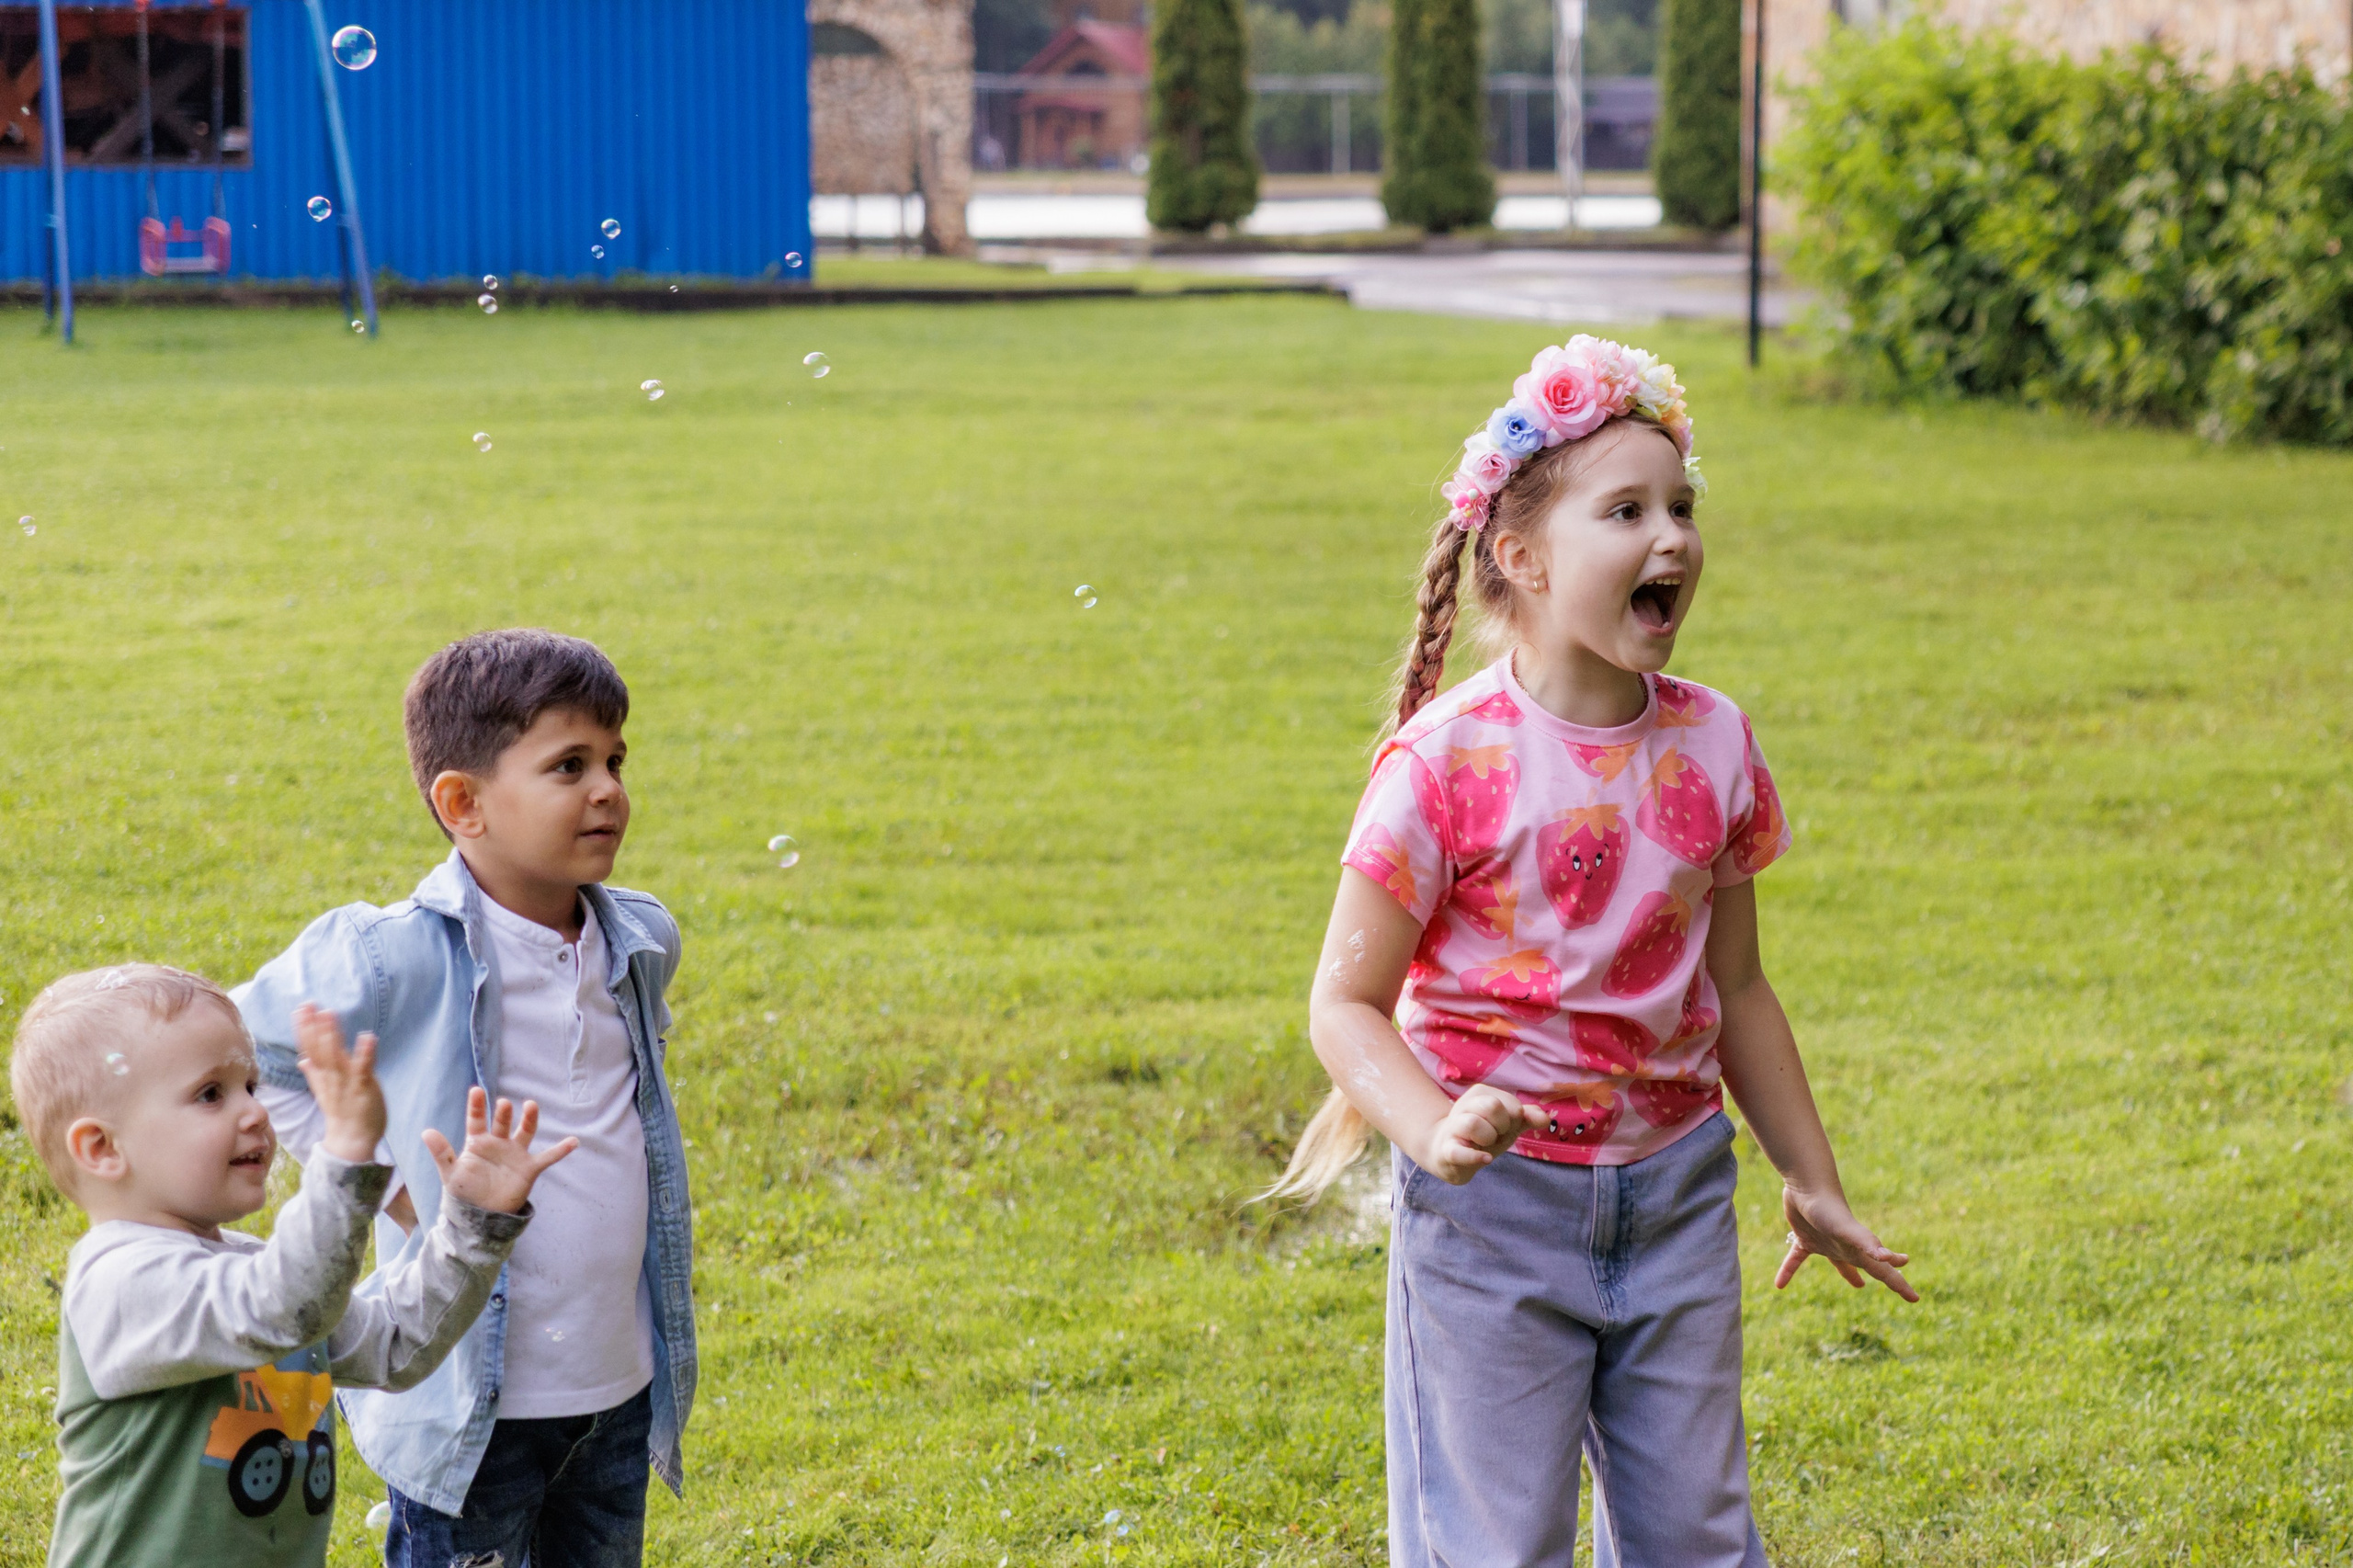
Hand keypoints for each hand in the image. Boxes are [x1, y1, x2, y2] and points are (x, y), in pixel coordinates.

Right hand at [294, 1004, 386, 1165]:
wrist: (352, 1142)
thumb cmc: (343, 1113)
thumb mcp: (326, 1091)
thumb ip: (316, 1073)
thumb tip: (304, 1060)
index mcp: (323, 1076)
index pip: (310, 1049)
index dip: (305, 1029)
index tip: (300, 1009)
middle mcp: (331, 1078)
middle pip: (319, 1050)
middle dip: (313, 1027)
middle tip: (308, 1005)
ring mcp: (346, 1084)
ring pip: (335, 1058)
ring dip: (332, 1036)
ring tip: (329, 1014)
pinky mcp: (364, 1089)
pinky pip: (363, 1070)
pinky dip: (365, 1053)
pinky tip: (368, 1036)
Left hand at [421, 1088, 576, 1215]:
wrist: (482, 1216)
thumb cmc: (465, 1192)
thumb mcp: (450, 1173)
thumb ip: (442, 1152)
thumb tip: (426, 1131)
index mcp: (478, 1142)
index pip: (477, 1120)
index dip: (477, 1106)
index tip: (476, 1090)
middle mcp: (499, 1143)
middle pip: (503, 1123)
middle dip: (504, 1113)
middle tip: (503, 1104)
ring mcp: (516, 1154)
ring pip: (525, 1132)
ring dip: (529, 1119)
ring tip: (531, 1105)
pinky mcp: (529, 1168)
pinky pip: (548, 1157)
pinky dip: (561, 1150)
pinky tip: (573, 1141)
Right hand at [1421, 1085, 1544, 1184]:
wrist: (1446, 1153)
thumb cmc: (1481, 1135)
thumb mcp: (1507, 1124)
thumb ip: (1527, 1118)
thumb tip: (1545, 1119)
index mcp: (1481, 1094)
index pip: (1512, 1104)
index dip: (1515, 1121)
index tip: (1504, 1128)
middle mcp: (1464, 1105)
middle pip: (1492, 1106)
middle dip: (1502, 1126)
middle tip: (1495, 1135)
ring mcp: (1453, 1127)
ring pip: (1473, 1123)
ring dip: (1487, 1138)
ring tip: (1484, 1145)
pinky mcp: (1446, 1150)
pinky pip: (1459, 1151)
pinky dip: (1474, 1156)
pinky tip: (1486, 1158)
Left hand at [1777, 1185, 1917, 1301]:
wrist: (1806, 1183)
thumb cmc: (1829, 1208)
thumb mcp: (1849, 1231)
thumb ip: (1868, 1243)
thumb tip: (1890, 1259)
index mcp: (1860, 1250)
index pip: (1885, 1272)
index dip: (1900, 1285)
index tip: (1916, 1298)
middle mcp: (1847, 1248)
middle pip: (1870, 1268)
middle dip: (1887, 1279)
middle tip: (1903, 1290)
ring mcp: (1826, 1242)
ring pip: (1840, 1264)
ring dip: (1849, 1274)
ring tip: (1858, 1285)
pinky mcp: (1805, 1238)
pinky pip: (1797, 1259)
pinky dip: (1789, 1270)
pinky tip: (1779, 1284)